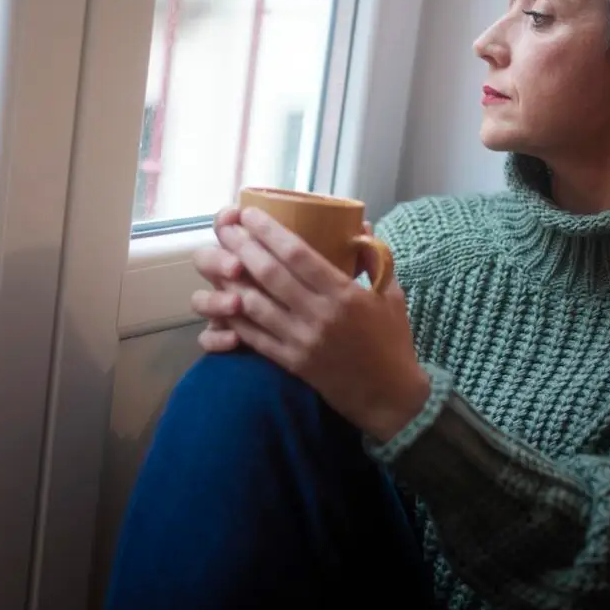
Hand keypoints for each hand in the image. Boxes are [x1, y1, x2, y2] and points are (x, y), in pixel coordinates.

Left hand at [192, 206, 430, 441]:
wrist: (391, 396)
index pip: (299, 255)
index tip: (250, 213)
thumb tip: (360, 225)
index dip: (270, 232)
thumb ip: (375, 259)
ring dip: (232, 280)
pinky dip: (236, 318)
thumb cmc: (392, 341)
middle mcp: (320, 315)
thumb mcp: (392, 295)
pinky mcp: (292, 363)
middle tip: (226, 229)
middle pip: (270, 275)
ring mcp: (303, 341)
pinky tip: (223, 300)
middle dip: (243, 248)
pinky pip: (256, 337)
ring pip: (256, 305)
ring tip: (217, 259)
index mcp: (344, 294)